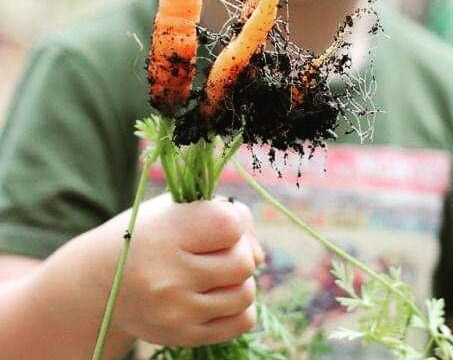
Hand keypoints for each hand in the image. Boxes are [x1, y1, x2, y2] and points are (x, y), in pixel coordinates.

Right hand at [94, 195, 263, 346]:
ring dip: (240, 279)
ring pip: (246, 293)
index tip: (216, 223)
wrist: (101, 283)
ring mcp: (177, 311)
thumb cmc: (148, 234)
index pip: (229, 225)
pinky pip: (241, 321)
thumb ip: (222, 214)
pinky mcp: (183, 336)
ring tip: (216, 271)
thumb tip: (260, 255)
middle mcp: (169, 276)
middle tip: (218, 249)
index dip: (232, 221)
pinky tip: (218, 293)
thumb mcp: (175, 208)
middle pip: (243, 262)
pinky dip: (239, 306)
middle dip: (239, 251)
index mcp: (166, 235)